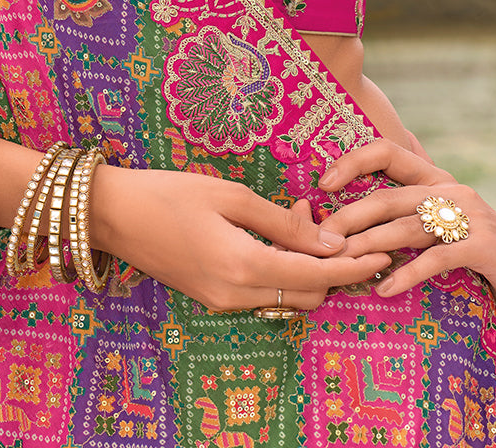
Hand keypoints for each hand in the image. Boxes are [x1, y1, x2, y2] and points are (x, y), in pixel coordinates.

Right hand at [90, 165, 392, 312]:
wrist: (112, 215)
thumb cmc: (168, 193)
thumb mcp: (229, 196)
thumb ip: (280, 221)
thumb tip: (328, 238)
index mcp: (243, 266)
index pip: (316, 273)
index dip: (353, 264)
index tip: (383, 252)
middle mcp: (236, 295)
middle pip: (307, 292)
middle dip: (335, 267)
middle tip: (348, 229)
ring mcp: (222, 301)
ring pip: (286, 294)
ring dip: (308, 268)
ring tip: (311, 222)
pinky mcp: (212, 297)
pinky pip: (263, 291)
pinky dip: (282, 269)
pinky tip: (280, 234)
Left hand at [318, 139, 495, 316]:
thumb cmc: (478, 245)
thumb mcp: (446, 214)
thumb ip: (413, 197)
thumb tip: (377, 172)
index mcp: (434, 178)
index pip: (388, 152)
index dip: (352, 162)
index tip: (323, 184)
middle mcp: (449, 190)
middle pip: (388, 197)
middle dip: (350, 217)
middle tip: (322, 238)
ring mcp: (468, 216)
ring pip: (407, 227)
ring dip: (370, 246)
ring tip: (343, 264)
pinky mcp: (482, 246)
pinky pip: (436, 258)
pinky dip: (407, 273)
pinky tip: (384, 288)